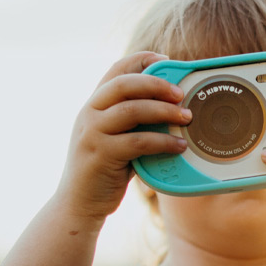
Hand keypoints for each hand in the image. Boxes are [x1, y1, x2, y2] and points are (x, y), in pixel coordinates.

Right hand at [55, 52, 189, 224]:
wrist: (77, 205)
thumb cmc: (103, 172)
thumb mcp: (114, 140)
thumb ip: (134, 125)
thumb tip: (173, 112)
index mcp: (93, 105)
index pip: (116, 70)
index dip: (142, 60)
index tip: (166, 60)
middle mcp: (90, 113)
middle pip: (124, 84)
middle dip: (156, 83)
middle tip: (182, 93)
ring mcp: (93, 133)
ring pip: (132, 110)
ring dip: (164, 111)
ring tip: (187, 118)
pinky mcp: (101, 155)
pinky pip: (138, 141)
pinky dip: (162, 141)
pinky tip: (179, 145)